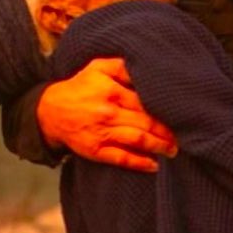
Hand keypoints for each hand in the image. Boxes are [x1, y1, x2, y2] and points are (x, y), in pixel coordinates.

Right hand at [37, 57, 177, 171]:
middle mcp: (108, 113)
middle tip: (182, 137)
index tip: (180, 114)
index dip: (164, 110)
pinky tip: (154, 166)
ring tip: (173, 150)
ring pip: (136, 140)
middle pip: (145, 123)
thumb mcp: (98, 68)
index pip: (145, 102)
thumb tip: (146, 69)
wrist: (50, 110)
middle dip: (167, 132)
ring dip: (158, 147)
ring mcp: (101, 133)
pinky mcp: (95, 150)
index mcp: (111, 91)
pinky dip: (139, 163)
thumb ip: (122, 67)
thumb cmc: (81, 87)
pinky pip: (121, 158)